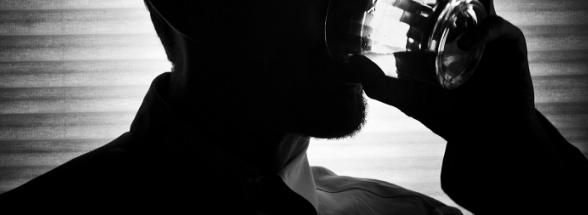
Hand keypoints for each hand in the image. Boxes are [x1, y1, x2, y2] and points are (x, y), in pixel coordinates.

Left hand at [351, 15, 532, 140]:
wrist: (488, 139)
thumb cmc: (450, 117)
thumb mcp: (409, 100)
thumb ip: (380, 85)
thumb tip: (350, 62)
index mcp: (443, 39)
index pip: (430, 9)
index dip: (418, 3)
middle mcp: (466, 32)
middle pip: (454, 1)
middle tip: (411, 0)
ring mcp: (489, 38)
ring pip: (476, 5)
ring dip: (460, 3)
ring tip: (442, 10)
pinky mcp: (511, 48)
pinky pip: (497, 28)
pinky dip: (482, 31)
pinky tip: (464, 44)